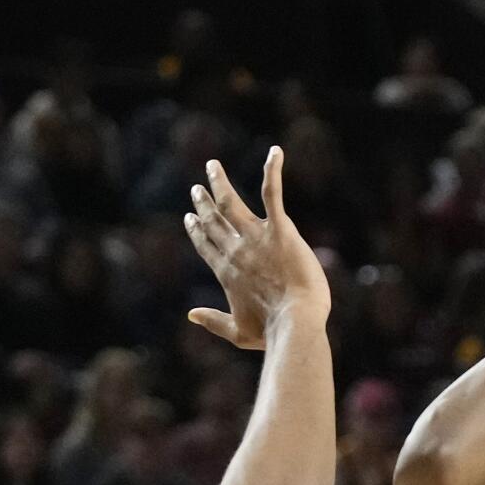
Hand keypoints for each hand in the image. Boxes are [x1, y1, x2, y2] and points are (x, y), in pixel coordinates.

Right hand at [183, 146, 329, 348]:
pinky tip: (275, 152)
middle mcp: (235, 250)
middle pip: (214, 221)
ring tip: (213, 166)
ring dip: (220, 182)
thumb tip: (190, 315)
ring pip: (230, 202)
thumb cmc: (270, 331)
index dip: (196, 230)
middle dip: (203, 203)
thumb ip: (213, 321)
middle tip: (196, 188)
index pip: (205, 245)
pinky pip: (272, 193)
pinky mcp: (280, 229)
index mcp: (226, 273)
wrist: (295, 323)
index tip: (189, 217)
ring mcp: (256, 237)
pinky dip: (272, 170)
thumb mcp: (237, 332)